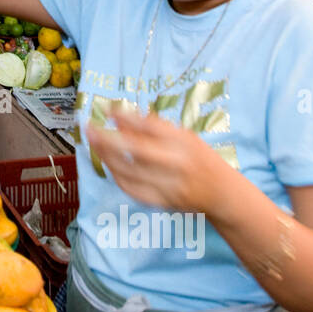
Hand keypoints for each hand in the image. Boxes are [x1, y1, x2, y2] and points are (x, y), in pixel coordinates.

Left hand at [84, 106, 222, 213]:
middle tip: (89, 128)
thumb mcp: (184, 136)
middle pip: (137, 150)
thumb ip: (152, 127)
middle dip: (108, 138)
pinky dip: (117, 177)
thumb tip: (117, 115)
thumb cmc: (200, 159)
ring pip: (130, 172)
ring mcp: (171, 185)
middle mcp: (179, 162)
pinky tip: (109, 166)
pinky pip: (133, 191)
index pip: (151, 126)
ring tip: (94, 144)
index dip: (126, 117)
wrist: (223, 193)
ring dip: (107, 157)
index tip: (107, 109)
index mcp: (185, 141)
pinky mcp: (164, 202)